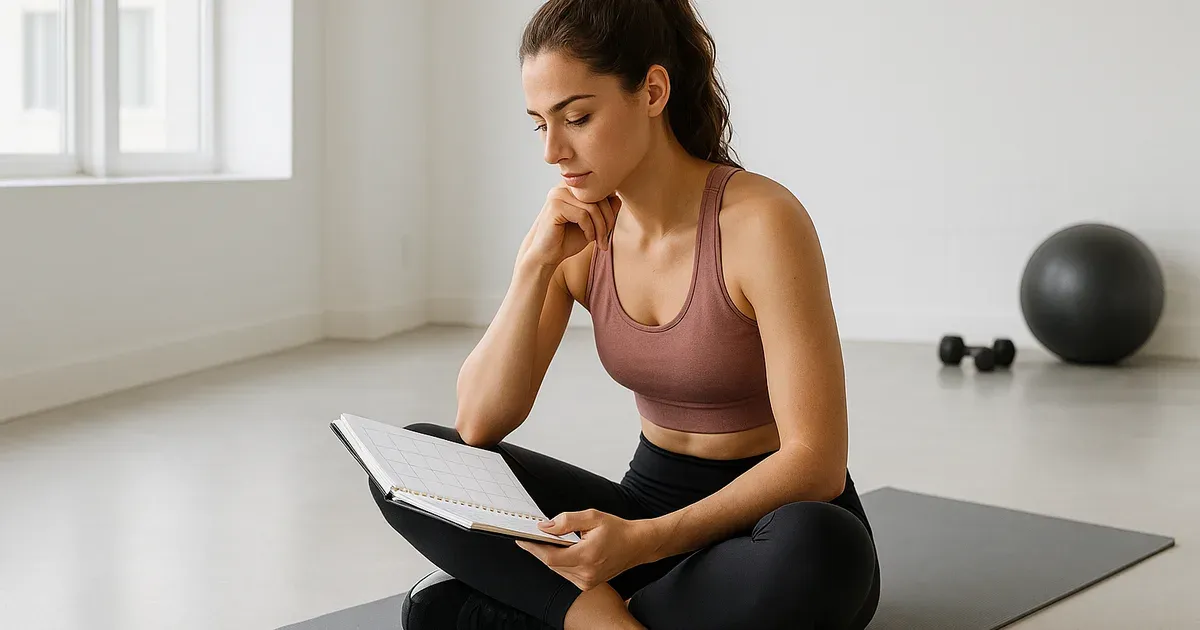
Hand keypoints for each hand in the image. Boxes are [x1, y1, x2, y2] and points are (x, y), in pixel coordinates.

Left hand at [515, 509, 656, 591]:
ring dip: (550, 555)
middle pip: (551, 563)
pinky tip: (562, 550)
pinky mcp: (587, 584)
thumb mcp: (592, 517)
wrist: (637, 545)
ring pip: (557, 569)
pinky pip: (565, 573)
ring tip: (548, 540)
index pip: (550, 557)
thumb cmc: (617, 530)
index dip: (533, 548)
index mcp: (587, 556)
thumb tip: (544, 527)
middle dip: (540, 549)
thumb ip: (566, 521)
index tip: (521, 538)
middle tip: (531, 535)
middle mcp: (586, 574)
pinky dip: (560, 561)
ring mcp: (587, 582)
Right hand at [521, 186, 621, 269]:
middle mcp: (564, 187)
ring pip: (592, 207)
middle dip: (608, 220)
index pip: (601, 189)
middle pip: (599, 197)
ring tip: (598, 241)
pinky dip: (590, 229)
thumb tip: (618, 197)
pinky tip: (588, 238)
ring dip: (600, 227)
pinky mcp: (555, 206)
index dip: (610, 209)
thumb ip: (604, 210)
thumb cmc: (567, 240)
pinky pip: (583, 215)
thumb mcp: (592, 224)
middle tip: (605, 239)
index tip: (609, 229)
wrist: (546, 256)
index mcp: (572, 188)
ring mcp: (558, 195)